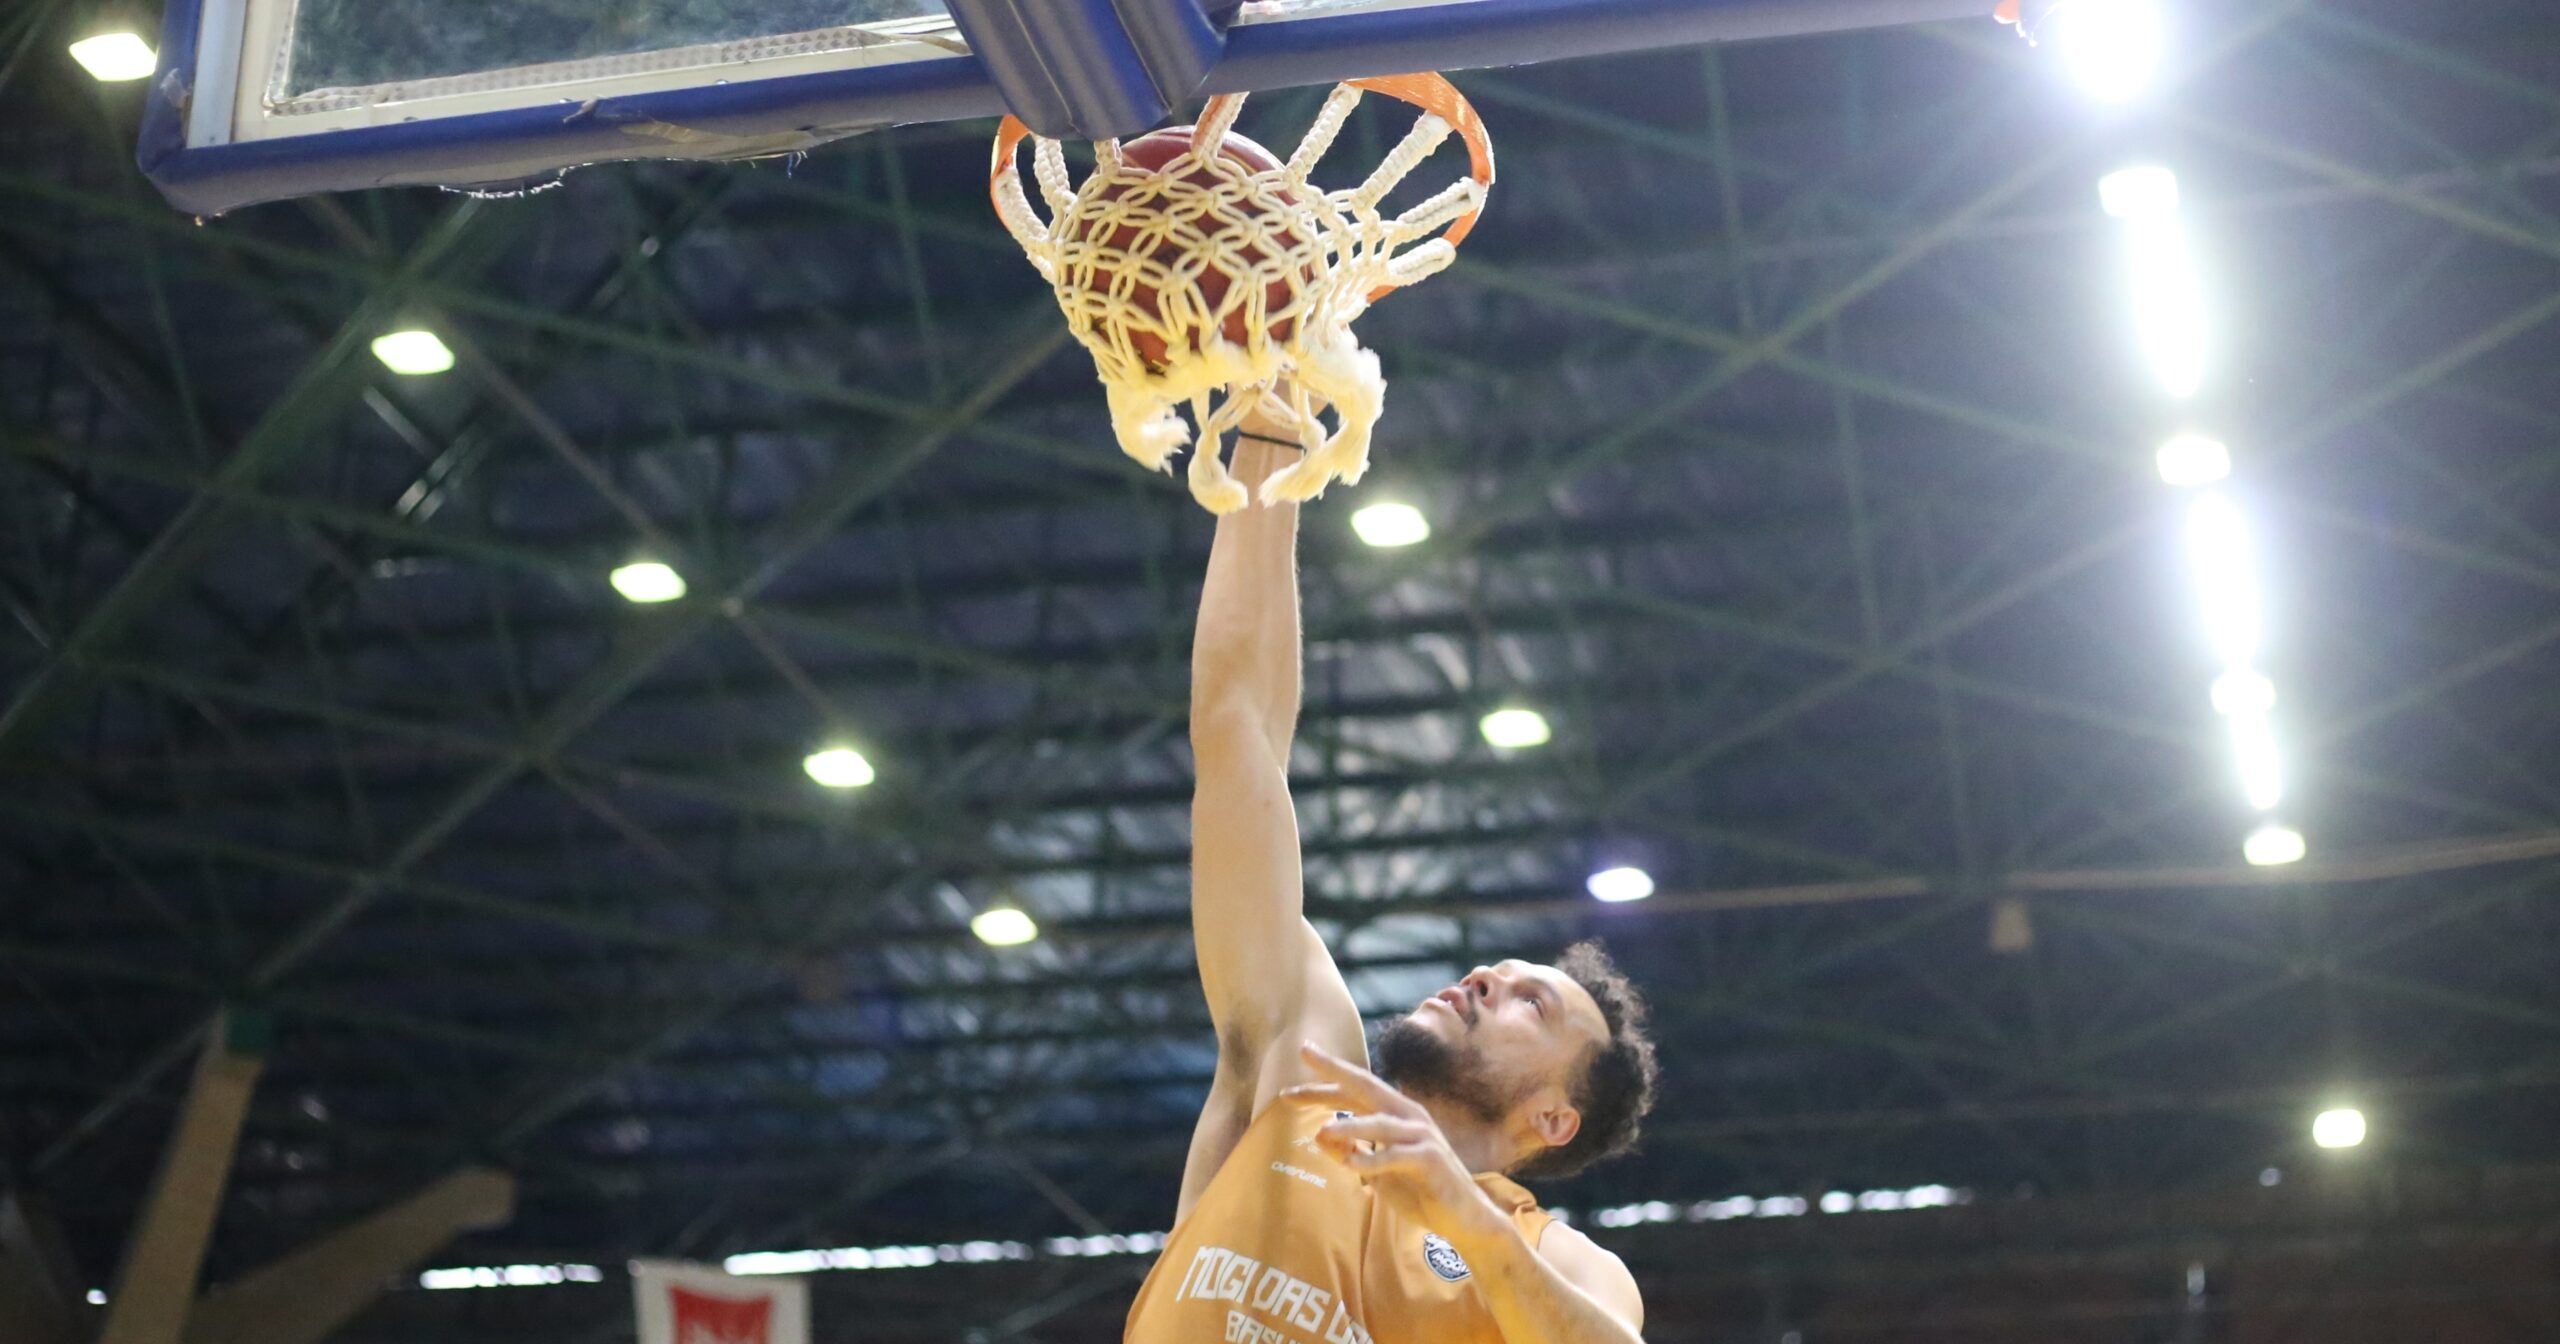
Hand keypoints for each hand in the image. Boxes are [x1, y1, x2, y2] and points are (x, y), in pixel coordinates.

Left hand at [1283, 1043, 1508, 1248]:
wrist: (1463, 1217)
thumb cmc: (1419, 1190)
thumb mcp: (1376, 1173)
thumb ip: (1351, 1153)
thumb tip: (1320, 1134)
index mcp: (1394, 1115)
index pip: (1354, 1094)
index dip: (1321, 1089)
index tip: (1287, 1092)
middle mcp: (1408, 1116)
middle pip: (1368, 1087)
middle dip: (1336, 1071)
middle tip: (1306, 1053)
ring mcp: (1422, 1135)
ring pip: (1381, 1123)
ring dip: (1351, 1125)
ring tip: (1322, 1130)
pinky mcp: (1431, 1159)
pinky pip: (1397, 1157)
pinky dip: (1374, 1160)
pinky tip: (1353, 1166)